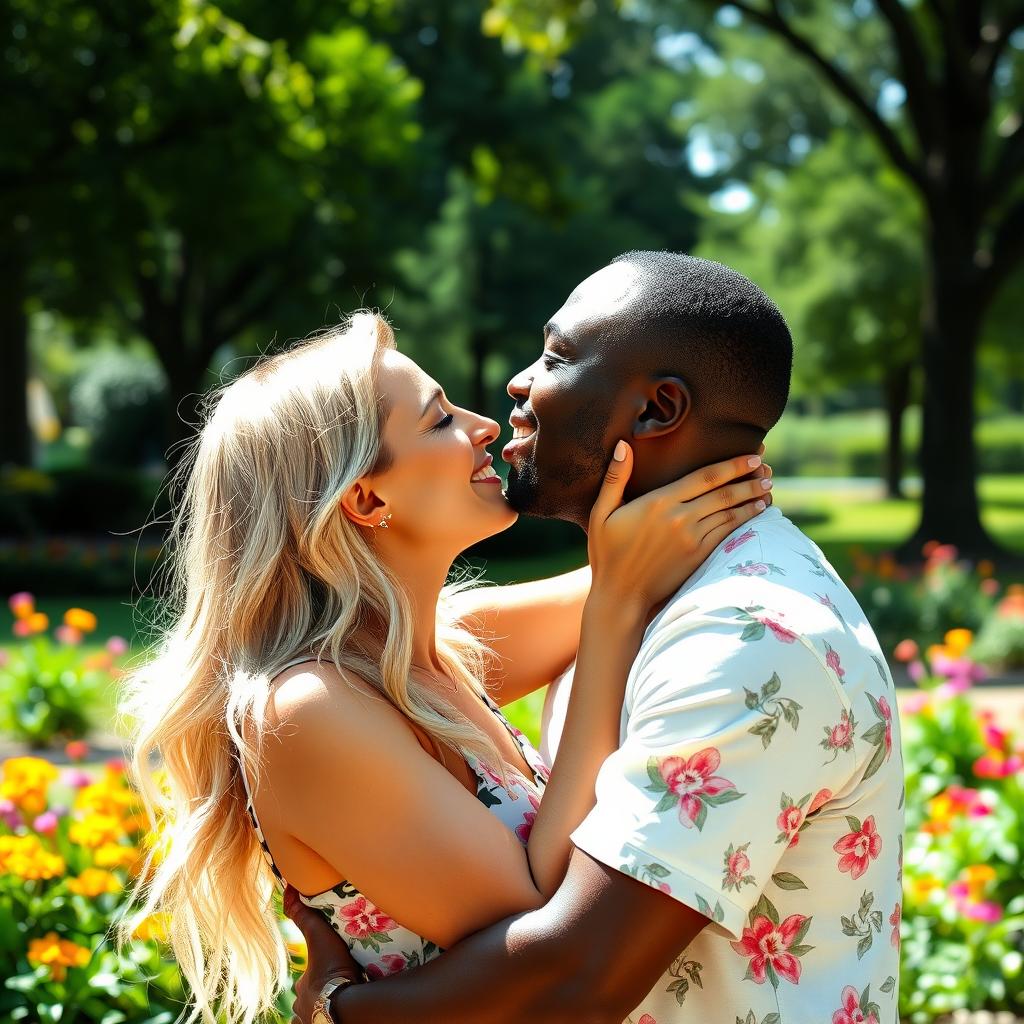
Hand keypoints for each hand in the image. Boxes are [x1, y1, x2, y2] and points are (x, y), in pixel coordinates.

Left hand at [283, 885, 361, 1023]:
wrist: (346, 1004)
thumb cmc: (332, 969)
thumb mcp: (319, 936)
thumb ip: (304, 915)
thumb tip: (288, 889)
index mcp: (302, 986)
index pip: (306, 980)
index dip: (316, 974)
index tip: (329, 971)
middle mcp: (302, 1005)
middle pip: (309, 997)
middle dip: (318, 992)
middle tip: (336, 986)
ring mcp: (311, 1021)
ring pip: (313, 1014)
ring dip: (321, 1008)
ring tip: (337, 1001)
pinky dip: (324, 1020)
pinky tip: (334, 1014)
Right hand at [587, 444, 771, 614]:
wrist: (620, 594)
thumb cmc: (607, 553)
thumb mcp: (602, 512)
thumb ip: (615, 478)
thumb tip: (622, 445)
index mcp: (659, 502)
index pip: (705, 477)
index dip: (732, 465)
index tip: (752, 456)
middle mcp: (679, 518)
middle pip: (724, 493)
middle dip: (749, 479)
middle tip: (768, 468)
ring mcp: (691, 538)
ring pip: (729, 513)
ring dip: (752, 498)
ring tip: (768, 487)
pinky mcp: (698, 556)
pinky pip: (727, 533)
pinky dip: (744, 520)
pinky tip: (756, 512)